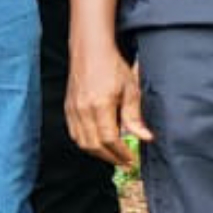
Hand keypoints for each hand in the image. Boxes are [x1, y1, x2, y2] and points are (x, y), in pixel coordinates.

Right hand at [65, 43, 149, 165]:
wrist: (90, 50)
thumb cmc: (112, 66)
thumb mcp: (130, 89)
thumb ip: (135, 117)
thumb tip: (145, 137)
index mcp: (100, 105)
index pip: (109, 139)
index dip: (121, 153)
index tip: (132, 159)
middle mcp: (83, 109)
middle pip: (94, 145)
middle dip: (111, 158)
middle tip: (124, 163)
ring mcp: (73, 109)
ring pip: (82, 142)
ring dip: (98, 153)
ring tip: (113, 155)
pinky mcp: (68, 107)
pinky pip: (74, 133)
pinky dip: (86, 143)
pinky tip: (98, 143)